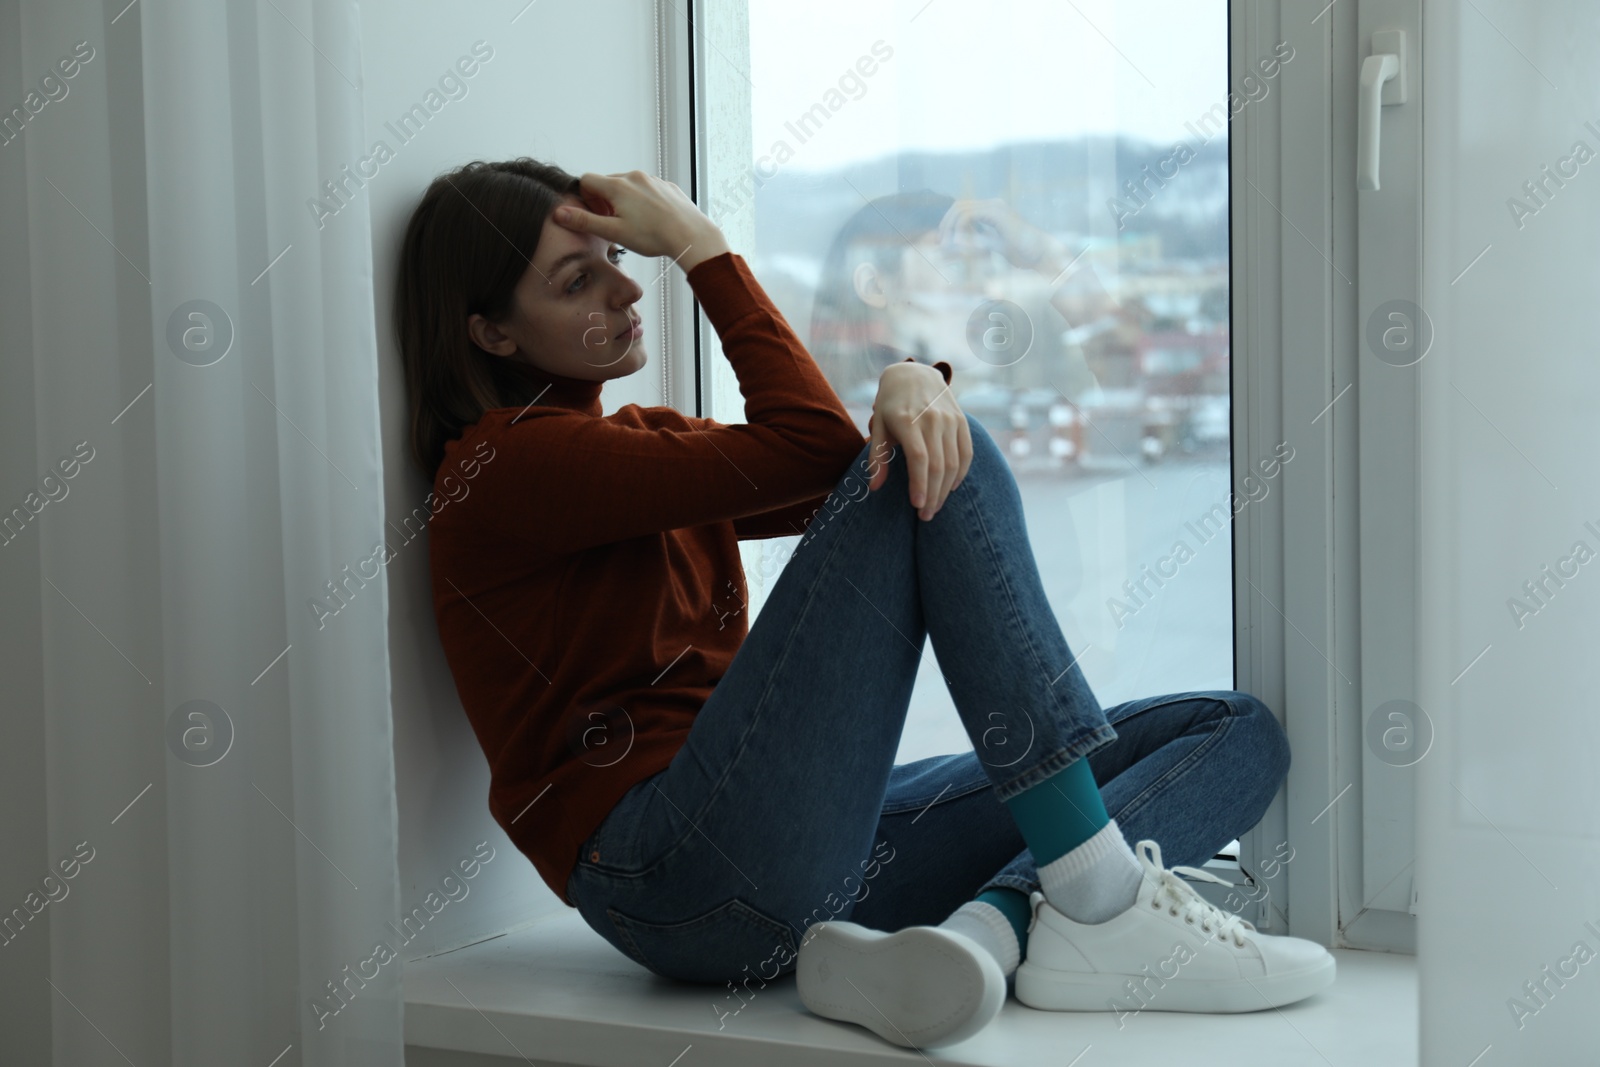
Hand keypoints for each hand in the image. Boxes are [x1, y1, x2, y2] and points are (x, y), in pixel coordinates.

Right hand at [551, 171, 729, 272]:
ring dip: (624, 200)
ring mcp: (653, 180)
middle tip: (614, 223)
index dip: (585, 197)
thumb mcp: (614, 232)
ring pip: (629, 185)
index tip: (595, 214)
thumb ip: (585, 222)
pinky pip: (648, 188)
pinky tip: (652, 219)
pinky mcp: (667, 186)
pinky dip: (644, 200)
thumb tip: (560, 214)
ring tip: (635, 223)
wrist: (691, 235)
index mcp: (618, 186)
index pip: (587, 180)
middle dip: (605, 200)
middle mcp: (634, 177)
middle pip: (608, 182)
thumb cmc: (654, 236)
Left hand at [866, 363, 972, 520]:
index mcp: (908, 420)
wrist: (914, 374)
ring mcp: (950, 419)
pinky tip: (951, 488)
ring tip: (935, 507)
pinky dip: (960, 473)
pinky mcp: (961, 421)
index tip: (916, 505)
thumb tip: (875, 487)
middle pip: (938, 465)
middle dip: (933, 494)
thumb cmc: (891, 405)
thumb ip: (878, 457)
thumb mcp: (879, 426)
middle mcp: (932, 419)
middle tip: (925, 515)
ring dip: (946, 489)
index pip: (919, 458)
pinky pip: (966, 453)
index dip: (919, 484)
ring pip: (953, 462)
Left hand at [937, 197, 1058, 269]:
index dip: (950, 223)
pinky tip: (960, 244)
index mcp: (993, 211)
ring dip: (950, 227)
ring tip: (948, 245)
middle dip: (946, 223)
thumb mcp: (995, 247)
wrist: (1042, 255)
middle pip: (958, 205)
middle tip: (940, 242)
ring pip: (960, 208)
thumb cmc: (1023, 255)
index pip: (963, 209)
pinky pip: (968, 216)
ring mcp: (996, 207)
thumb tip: (960, 245)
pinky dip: (959, 229)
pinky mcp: (997, 214)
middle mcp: (993, 205)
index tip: (944, 242)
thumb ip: (980, 242)